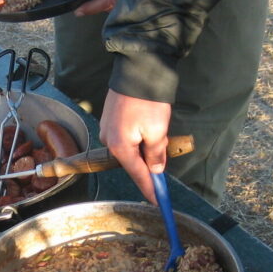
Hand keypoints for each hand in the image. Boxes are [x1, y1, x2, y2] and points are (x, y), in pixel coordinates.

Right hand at [98, 89, 171, 203]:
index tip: (158, 202)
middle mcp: (109, 140)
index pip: (138, 175)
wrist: (137, 69)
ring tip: (157, 127)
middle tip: (164, 145)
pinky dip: (139, 135)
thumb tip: (155, 169)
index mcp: (120, 147)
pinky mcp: (111, 118)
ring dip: (146, 144)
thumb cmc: (148, 101)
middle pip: (133, 161)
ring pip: (131, 147)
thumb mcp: (158, 131)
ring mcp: (108, 129)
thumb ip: (156, 154)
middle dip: (150, 159)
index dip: (150, 189)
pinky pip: (127, 136)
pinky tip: (148, 123)